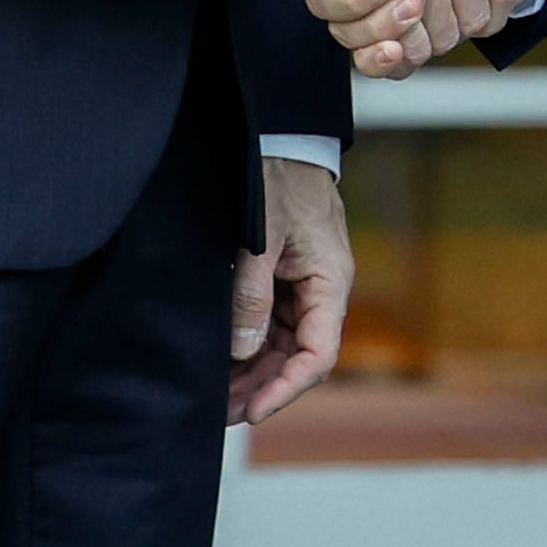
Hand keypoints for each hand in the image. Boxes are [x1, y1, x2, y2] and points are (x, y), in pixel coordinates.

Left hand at [227, 154, 350, 425]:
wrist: (282, 134)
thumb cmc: (277, 176)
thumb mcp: (262, 235)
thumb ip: (251, 295)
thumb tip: (243, 351)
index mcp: (331, 281)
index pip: (318, 354)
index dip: (286, 389)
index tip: (252, 411)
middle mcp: (323, 289)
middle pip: (299, 356)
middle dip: (262, 387)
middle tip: (220, 412)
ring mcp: (304, 283)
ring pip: (283, 343)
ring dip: (252, 371)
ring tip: (215, 396)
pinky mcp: (285, 275)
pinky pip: (272, 322)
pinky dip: (248, 344)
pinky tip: (222, 361)